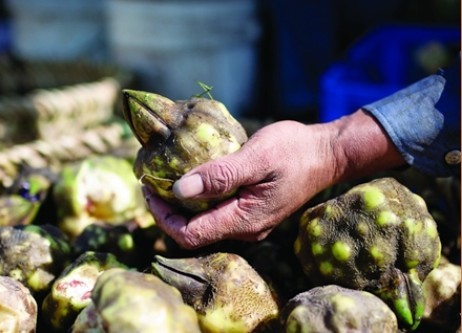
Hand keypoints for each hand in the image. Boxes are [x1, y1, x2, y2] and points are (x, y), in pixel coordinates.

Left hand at [144, 110, 404, 248]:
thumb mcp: (257, 158)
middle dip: (168, 211)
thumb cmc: (294, 151)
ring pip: (204, 224)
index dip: (163, 216)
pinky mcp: (253, 211)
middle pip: (194, 232)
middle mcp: (245, 229)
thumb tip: (180, 190)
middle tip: (152, 182)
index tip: (149, 188)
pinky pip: (217, 214)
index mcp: (244, 220)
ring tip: (166, 180)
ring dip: (182, 206)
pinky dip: (199, 201)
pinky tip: (193, 180)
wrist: (327, 154)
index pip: (190, 234)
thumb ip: (220, 176)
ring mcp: (250, 223)